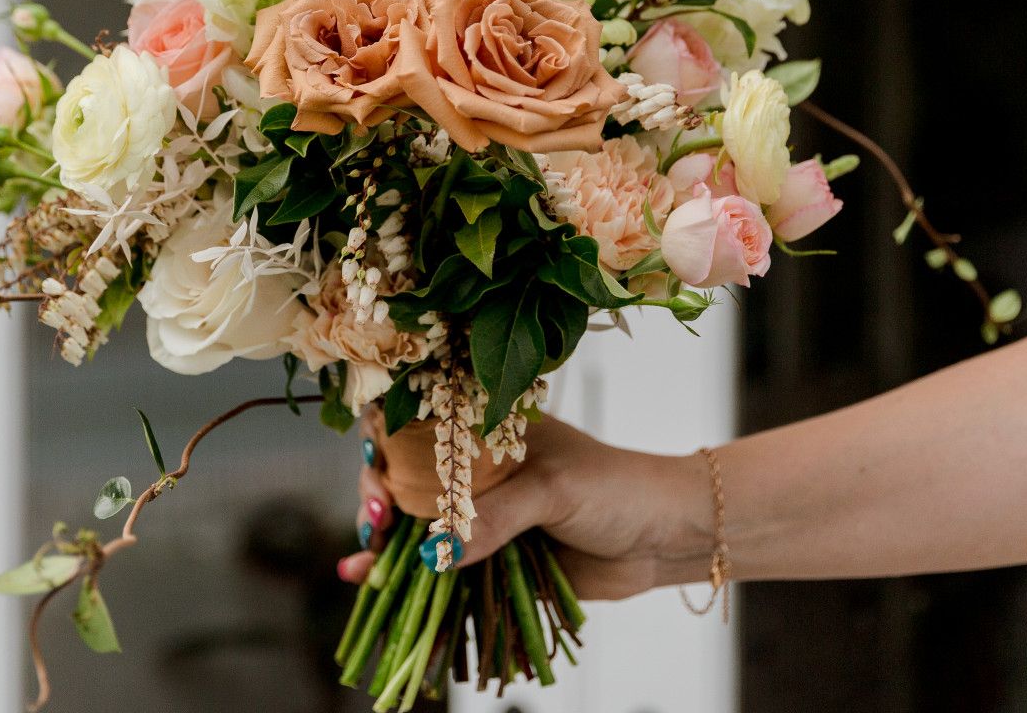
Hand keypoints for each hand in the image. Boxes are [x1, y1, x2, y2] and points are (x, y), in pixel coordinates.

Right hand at [338, 415, 710, 599]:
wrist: (665, 536)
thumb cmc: (616, 490)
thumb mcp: (553, 491)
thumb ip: (494, 518)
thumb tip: (435, 554)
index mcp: (488, 431)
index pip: (419, 430)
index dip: (386, 450)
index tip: (379, 482)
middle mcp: (479, 471)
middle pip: (408, 484)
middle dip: (379, 506)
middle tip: (374, 530)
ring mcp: (486, 517)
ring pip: (421, 533)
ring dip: (385, 552)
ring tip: (361, 571)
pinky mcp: (495, 560)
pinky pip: (447, 574)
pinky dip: (416, 586)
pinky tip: (383, 596)